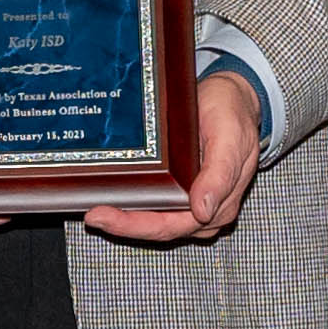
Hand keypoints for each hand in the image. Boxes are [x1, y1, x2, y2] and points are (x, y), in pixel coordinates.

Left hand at [86, 72, 264, 247]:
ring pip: (155, 221)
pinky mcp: (183, 192)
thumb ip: (219, 175)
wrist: (235, 99)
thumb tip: (203, 211)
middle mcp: (205, 212)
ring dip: (126, 218)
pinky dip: (134, 205)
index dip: (135, 226)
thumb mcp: (230, 139)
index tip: (104, 216)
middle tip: (92, 216)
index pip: (171, 226)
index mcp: (219, 206)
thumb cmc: (233, 115)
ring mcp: (193, 204)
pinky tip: (112, 197)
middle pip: (159, 228)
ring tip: (94, 209)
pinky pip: (156, 206)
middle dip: (123, 225)